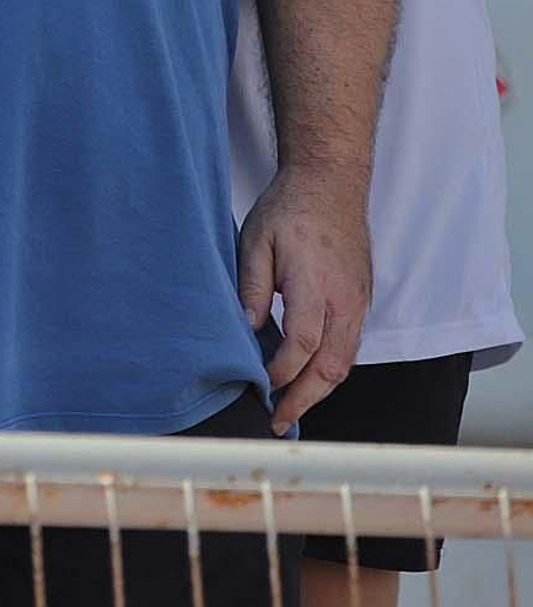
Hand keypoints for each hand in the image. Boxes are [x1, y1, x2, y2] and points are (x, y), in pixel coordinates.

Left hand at [237, 166, 371, 436]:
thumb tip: (245, 331)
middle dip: (304, 401)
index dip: (282, 373)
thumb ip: (252, 288)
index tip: (260, 389)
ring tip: (289, 411)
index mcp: (315, 284)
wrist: (330, 183)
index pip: (303, 344)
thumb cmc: (289, 209)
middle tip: (277, 423)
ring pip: (344, 363)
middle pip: (331, 367)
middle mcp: (344, 300)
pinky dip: (329, 369)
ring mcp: (358, 303)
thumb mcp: (256, 241)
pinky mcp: (361, 301)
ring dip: (318, 390)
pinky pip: (349, 346)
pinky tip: (306, 377)